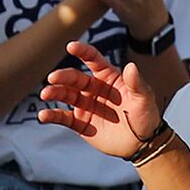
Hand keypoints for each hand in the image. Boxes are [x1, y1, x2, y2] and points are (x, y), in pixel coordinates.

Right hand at [36, 40, 162, 156]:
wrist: (142, 144)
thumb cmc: (145, 116)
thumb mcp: (144, 99)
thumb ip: (136, 83)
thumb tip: (131, 65)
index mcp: (108, 77)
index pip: (93, 60)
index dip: (83, 51)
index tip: (71, 46)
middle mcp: (94, 88)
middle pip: (75, 78)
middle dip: (63, 77)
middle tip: (53, 78)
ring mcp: (86, 105)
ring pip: (66, 95)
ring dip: (54, 93)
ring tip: (45, 94)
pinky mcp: (81, 123)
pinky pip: (64, 118)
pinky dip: (52, 116)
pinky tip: (43, 116)